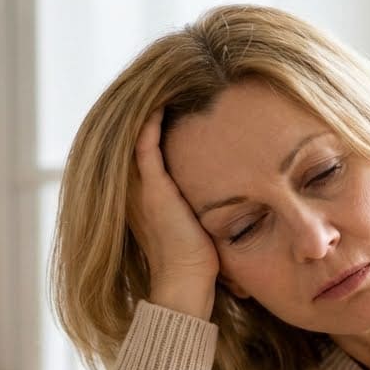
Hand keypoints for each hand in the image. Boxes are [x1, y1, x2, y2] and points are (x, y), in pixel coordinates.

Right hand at [129, 108, 220, 318]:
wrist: (187, 282)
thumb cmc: (199, 260)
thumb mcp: (199, 222)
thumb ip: (202, 203)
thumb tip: (231, 194)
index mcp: (146, 196)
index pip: (147, 152)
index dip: (155, 128)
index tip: (174, 107)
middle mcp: (137, 189)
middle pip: (138, 139)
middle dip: (150, 114)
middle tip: (167, 87)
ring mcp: (142, 188)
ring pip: (139, 137)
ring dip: (151, 113)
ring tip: (166, 88)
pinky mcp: (152, 188)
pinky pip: (146, 145)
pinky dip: (152, 123)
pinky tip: (162, 105)